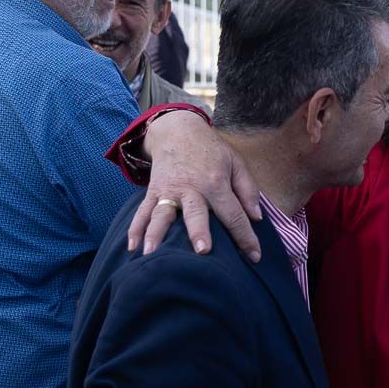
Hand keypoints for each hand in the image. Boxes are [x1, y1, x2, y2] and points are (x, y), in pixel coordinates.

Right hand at [126, 110, 262, 261]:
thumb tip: (257, 218)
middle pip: (196, 213)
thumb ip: (248, 190)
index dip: (245, 236)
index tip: (254, 257)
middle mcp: (191, 188)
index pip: (233, 213)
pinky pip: (142, 212)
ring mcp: (169, 191)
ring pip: (162, 214)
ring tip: (151, 254)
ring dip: (157, 234)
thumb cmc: (212, 151)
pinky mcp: (153, 192)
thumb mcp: (236, 162)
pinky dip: (135, 229)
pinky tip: (132, 247)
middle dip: (198, 231)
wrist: (178, 130)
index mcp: (215, 182)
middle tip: (202, 251)